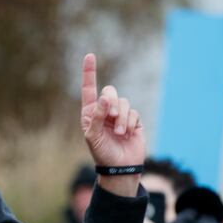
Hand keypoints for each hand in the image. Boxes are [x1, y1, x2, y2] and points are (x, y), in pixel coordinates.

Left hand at [80, 53, 145, 196]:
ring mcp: (119, 115)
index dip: (89, 72)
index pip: (89, 89)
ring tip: (119, 132)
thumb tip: (105, 98)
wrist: (120, 167)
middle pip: (110, 91)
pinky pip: (134, 112)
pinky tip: (127, 134)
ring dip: (122, 117)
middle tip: (111, 117)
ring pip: (123, 102)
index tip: (89, 55)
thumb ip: (96, 117)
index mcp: (90, 113)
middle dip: (112, 102)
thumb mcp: (92, 137)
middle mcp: (104, 111)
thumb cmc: (101, 153)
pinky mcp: (133, 121)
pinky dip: (130, 122)